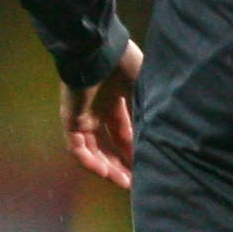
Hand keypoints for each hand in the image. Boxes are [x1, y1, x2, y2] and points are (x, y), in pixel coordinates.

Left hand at [61, 40, 142, 191]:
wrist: (98, 48)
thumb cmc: (122, 62)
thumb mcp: (143, 87)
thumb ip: (147, 109)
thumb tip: (163, 132)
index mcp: (114, 99)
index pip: (123, 131)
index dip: (133, 149)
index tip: (148, 165)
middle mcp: (97, 109)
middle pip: (108, 143)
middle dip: (122, 163)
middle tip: (137, 181)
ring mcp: (82, 114)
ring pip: (92, 149)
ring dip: (107, 167)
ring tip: (124, 183)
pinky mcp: (70, 118)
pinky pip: (76, 147)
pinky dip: (90, 161)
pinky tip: (106, 173)